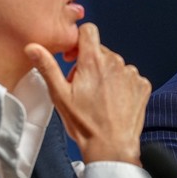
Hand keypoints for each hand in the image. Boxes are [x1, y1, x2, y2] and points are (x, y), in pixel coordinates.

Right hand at [25, 23, 150, 164]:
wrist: (112, 147)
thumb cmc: (85, 124)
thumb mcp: (60, 95)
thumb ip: (47, 67)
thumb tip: (33, 47)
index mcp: (93, 61)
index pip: (88, 30)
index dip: (79, 41)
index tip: (74, 57)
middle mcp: (116, 63)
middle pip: (101, 51)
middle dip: (90, 64)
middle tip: (82, 87)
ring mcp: (131, 74)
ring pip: (115, 65)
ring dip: (107, 75)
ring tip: (99, 98)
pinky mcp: (143, 85)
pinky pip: (130, 77)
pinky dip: (122, 85)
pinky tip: (114, 101)